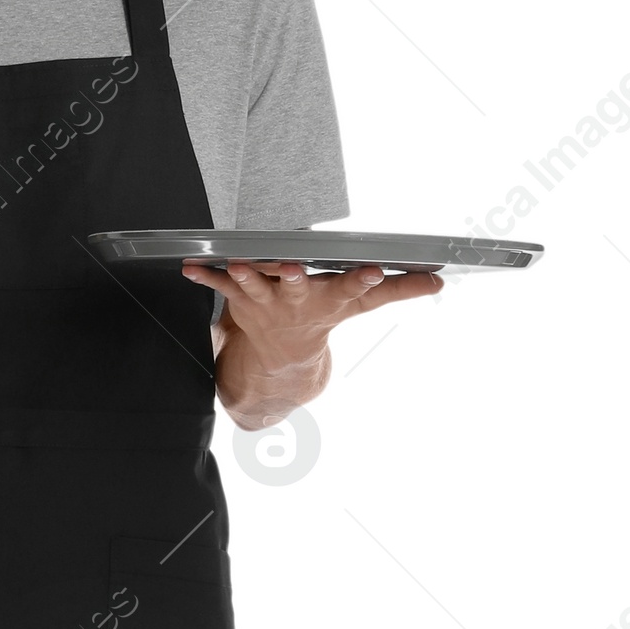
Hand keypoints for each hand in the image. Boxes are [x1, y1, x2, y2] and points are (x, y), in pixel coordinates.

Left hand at [182, 256, 443, 429]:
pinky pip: (221, 287)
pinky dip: (207, 277)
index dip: (364, 279)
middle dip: (295, 278)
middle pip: (298, 288)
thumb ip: (397, 290)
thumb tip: (438, 281)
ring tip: (236, 264)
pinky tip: (191, 267)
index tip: (375, 268)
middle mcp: (299, 303)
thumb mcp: (360, 305)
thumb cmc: (323, 318)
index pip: (353, 288)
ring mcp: (267, 303)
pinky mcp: (241, 301)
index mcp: (330, 300)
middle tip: (293, 267)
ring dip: (245, 276)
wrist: (280, 364)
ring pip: (256, 287)